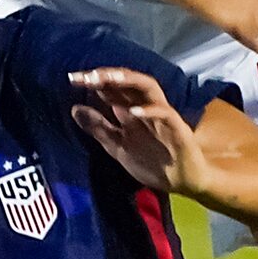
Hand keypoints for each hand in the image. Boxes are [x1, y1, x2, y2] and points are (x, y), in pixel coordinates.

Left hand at [69, 68, 212, 198]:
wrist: (184, 182)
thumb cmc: (153, 163)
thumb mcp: (117, 147)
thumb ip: (98, 128)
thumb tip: (74, 108)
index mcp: (131, 111)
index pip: (111, 89)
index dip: (93, 81)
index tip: (73, 79)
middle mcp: (146, 108)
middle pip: (128, 83)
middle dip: (108, 76)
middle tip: (87, 76)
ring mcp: (163, 116)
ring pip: (148, 88)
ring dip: (129, 81)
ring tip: (109, 79)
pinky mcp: (178, 128)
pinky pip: (165, 114)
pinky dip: (150, 110)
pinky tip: (133, 112)